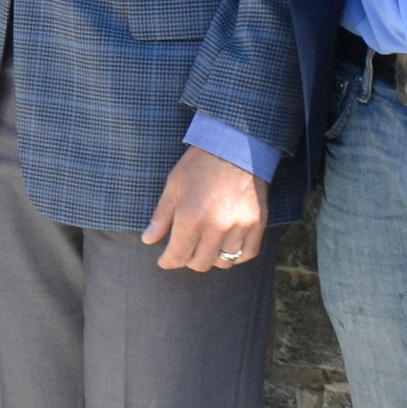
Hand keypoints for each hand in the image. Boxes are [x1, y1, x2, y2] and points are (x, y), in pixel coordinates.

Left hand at [141, 145, 268, 271]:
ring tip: (205, 245)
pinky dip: (236, 254)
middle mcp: (216, 227)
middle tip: (184, 248)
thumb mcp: (174, 185)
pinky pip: (247, 254)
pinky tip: (226, 244)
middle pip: (200, 263)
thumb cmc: (201, 162)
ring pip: (224, 262)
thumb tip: (148, 239)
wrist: (237, 144)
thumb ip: (162, 216)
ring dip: (211, 257)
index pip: (177, 256)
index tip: (164, 259)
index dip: (167, 260)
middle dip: (187, 259)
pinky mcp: (258, 224)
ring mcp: (240, 227)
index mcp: (191, 217)